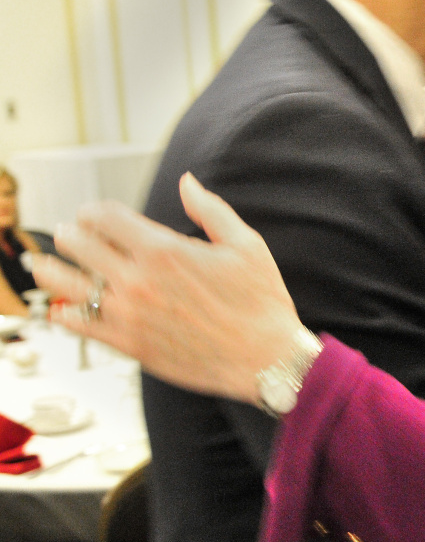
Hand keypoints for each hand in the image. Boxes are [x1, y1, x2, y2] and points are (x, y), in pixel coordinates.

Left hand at [31, 173, 303, 402]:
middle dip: (71, 234)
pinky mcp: (130, 346)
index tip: (91, 213)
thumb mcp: (246, 244)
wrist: (264, 358)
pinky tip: (62, 308)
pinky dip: (66, 314)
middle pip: (80, 246)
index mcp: (165, 250)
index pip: (106, 218)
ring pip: (69, 286)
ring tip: (43, 265)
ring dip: (52, 270)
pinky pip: (82, 326)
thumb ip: (211, 209)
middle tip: (68, 233)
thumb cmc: (261, 302)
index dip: (93, 211)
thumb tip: (188, 182)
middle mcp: (140, 280)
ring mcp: (130, 315)